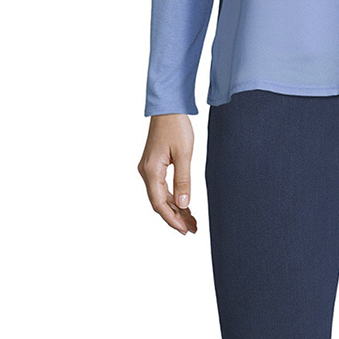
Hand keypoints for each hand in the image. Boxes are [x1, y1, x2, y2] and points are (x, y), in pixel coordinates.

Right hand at [139, 113, 197, 233]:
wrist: (168, 109)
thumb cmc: (176, 127)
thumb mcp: (184, 154)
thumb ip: (183, 181)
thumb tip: (183, 204)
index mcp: (151, 171)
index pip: (159, 203)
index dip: (172, 219)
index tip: (185, 230)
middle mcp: (146, 172)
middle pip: (159, 203)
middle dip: (175, 217)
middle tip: (193, 229)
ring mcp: (148, 169)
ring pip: (160, 197)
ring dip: (175, 209)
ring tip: (192, 221)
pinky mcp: (153, 166)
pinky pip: (161, 188)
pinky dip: (173, 199)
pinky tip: (185, 206)